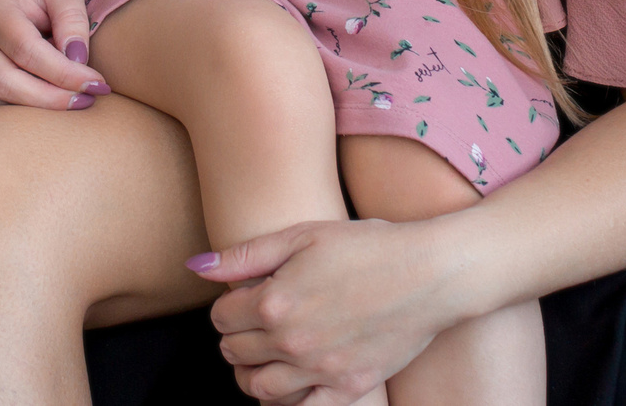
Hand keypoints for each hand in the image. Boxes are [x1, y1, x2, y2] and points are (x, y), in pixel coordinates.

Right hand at [0, 0, 104, 110]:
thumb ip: (72, 18)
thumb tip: (77, 60)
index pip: (25, 49)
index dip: (62, 73)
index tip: (95, 83)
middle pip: (4, 81)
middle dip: (50, 99)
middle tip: (87, 100)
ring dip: (39, 110)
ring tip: (75, 103)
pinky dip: (23, 115)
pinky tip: (51, 108)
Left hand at [190, 217, 465, 402]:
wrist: (430, 273)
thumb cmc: (367, 245)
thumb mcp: (303, 235)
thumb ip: (245, 255)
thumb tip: (195, 266)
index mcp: (275, 302)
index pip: (220, 317)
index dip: (227, 304)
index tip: (243, 296)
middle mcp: (291, 342)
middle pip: (235, 351)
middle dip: (236, 335)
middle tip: (253, 321)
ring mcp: (320, 370)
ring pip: (258, 387)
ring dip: (252, 371)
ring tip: (265, 352)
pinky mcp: (348, 389)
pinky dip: (284, 401)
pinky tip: (290, 381)